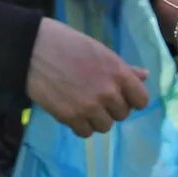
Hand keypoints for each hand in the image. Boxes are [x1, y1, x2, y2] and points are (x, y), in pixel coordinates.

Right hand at [27, 18, 149, 136]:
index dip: (131, 99)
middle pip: (122, 115)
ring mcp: (89, 106)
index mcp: (118, 72)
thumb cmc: (67, 44)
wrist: (33, 49)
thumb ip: (123, 68)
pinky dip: (79, 125)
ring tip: (82, 104)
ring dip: (96, 119)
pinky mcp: (70, 117)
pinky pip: (85, 132)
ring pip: (104, 126)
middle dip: (111, 108)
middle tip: (95, 96)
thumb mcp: (100, 51)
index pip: (141, 100)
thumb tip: (144, 76)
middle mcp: (108, 92)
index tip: (120, 95)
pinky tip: (71, 110)